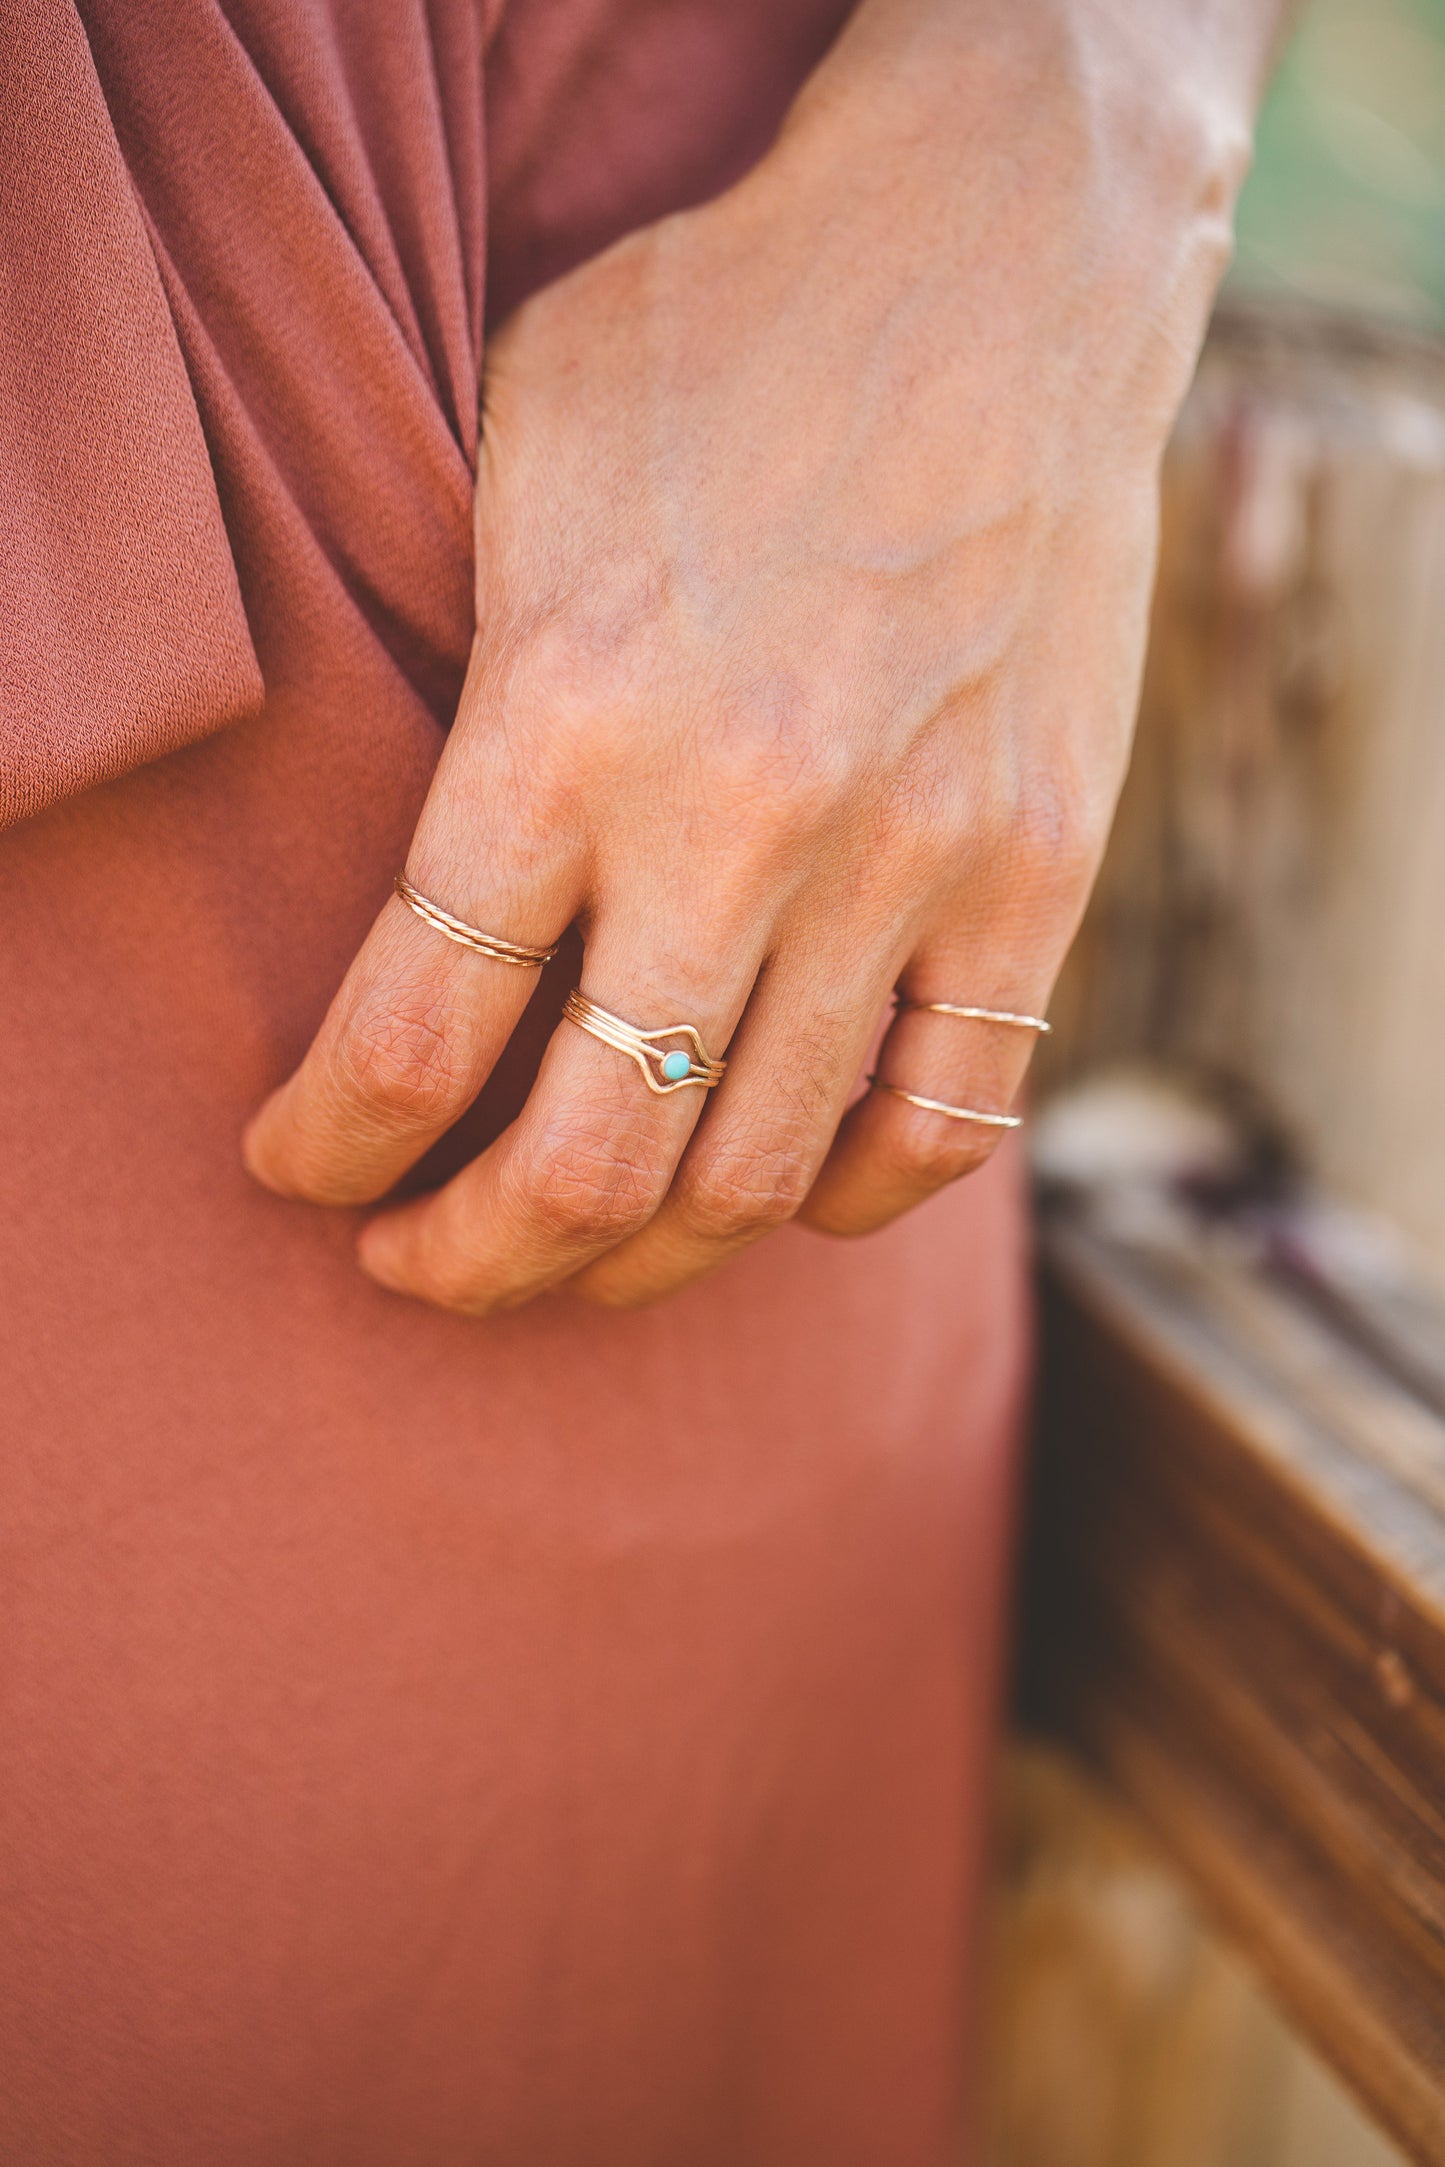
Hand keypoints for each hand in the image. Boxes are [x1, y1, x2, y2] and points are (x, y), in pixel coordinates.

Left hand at [243, 1, 1262, 1313]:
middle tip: (416, 1265)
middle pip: (587, 1162)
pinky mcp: (1042, 873)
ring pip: (757, 1179)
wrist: (996, 264)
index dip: (330, 1149)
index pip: (412, 1034)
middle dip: (469, 1260)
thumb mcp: (508, 469)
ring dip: (635, 1263)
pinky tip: (773, 1189)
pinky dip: (843, 1201)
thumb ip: (453, 706)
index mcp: (570, 713)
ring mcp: (917, 859)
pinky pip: (944, 1124)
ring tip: (572, 1254)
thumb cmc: (717, 349)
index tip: (302, 1172)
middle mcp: (747, 817)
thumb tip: (412, 909)